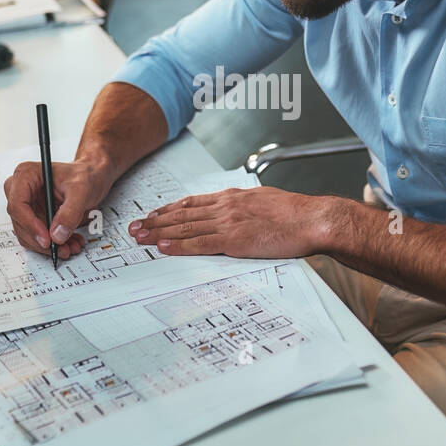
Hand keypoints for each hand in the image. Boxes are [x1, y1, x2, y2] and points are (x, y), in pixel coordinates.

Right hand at [3, 158, 112, 257]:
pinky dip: (53, 244)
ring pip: (28, 234)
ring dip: (48, 246)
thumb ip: (70, 212)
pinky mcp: (35, 217)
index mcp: (26, 175)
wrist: (92, 177)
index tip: (47, 239)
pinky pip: (38, 237)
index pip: (18, 205)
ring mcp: (27, 205)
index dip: (30, 225)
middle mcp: (22, 191)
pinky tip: (69, 242)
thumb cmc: (84, 175)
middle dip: (41, 240)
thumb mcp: (81, 190)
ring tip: (70, 246)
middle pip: (21, 223)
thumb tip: (57, 234)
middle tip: (61, 248)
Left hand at [128, 186, 331, 258]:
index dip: (169, 209)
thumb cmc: (295, 214)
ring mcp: (228, 222)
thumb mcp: (265, 201)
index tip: (152, 214)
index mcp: (233, 198)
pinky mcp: (234, 240)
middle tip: (134, 227)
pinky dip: (178, 246)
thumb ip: (246, 207)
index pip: (192, 203)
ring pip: (185, 228)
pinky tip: (163, 248)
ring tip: (140, 237)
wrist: (311, 219)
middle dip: (155, 221)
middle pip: (182, 214)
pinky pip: (199, 244)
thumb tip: (239, 213)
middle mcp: (225, 206)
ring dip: (159, 233)